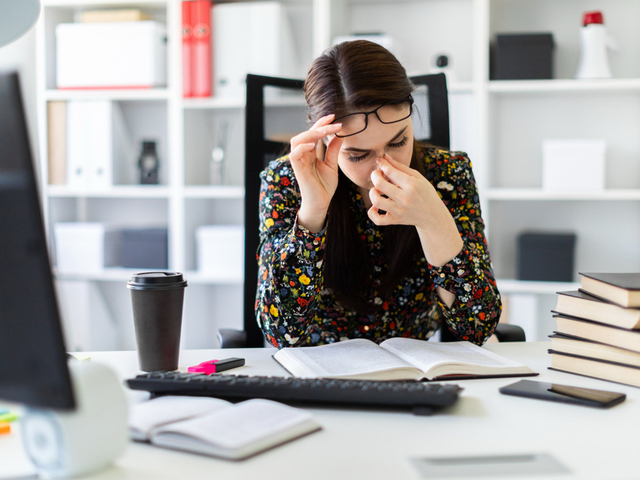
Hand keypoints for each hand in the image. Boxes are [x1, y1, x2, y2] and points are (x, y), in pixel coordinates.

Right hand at [289, 114, 343, 231]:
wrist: (321, 203)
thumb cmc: (324, 186)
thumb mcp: (332, 165)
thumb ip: (333, 151)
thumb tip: (340, 135)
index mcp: (310, 153)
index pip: (313, 134)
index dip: (322, 124)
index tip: (334, 117)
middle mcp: (303, 155)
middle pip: (305, 134)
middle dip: (318, 125)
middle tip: (332, 121)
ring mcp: (299, 162)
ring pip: (297, 140)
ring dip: (310, 133)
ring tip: (324, 131)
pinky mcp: (298, 170)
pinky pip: (294, 155)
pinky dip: (302, 147)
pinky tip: (313, 144)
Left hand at [368, 154, 462, 267]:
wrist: (433, 216)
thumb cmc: (425, 193)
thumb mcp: (417, 177)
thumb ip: (400, 167)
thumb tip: (385, 156)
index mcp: (412, 185)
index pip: (390, 171)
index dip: (382, 164)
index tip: (379, 161)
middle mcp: (405, 198)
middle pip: (380, 184)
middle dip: (374, 175)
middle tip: (377, 174)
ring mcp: (399, 211)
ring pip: (376, 201)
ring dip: (372, 192)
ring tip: (377, 190)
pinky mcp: (395, 220)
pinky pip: (377, 219)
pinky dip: (372, 212)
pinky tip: (376, 207)